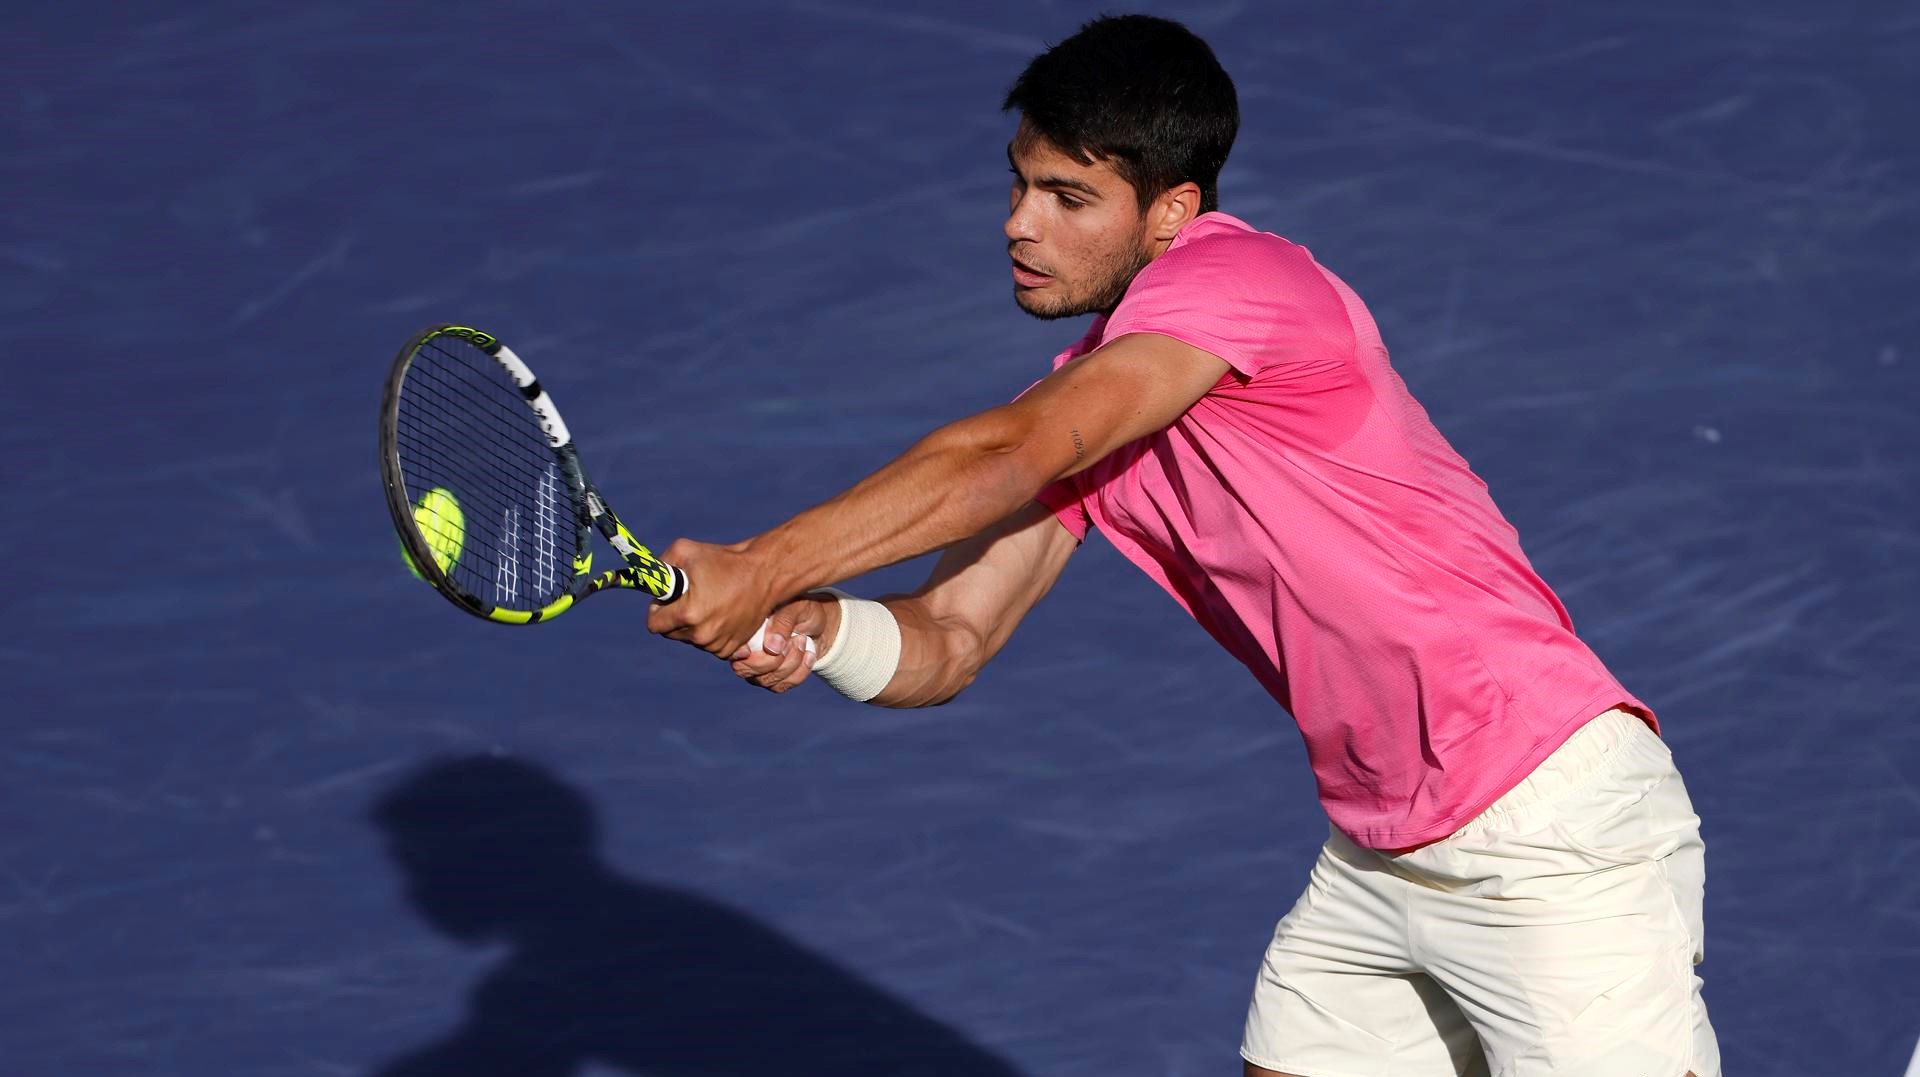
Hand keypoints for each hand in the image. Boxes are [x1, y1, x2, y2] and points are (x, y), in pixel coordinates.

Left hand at [646, 537, 779, 657]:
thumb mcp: (685, 550)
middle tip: (688, 599)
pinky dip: (711, 633)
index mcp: (688, 614)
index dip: (656, 610)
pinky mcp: (731, 649)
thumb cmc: (725, 561)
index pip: (654, 624)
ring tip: (709, 604)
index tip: (665, 601)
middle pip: (671, 634)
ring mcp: (717, 644)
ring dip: (693, 626)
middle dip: (674, 618)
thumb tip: (649, 578)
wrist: (765, 574)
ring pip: (691, 640)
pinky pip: (709, 646)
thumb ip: (660, 564)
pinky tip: (721, 614)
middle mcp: (701, 634)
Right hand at [730, 594, 840, 692]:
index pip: (730, 648)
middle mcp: (743, 652)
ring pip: (765, 680)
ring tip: (802, 641)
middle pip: (743, 670)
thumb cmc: (802, 609)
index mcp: (742, 630)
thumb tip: (771, 648)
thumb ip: (782, 623)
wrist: (819, 622)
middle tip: (796, 639)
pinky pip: (781, 686)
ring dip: (791, 662)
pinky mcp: (773, 680)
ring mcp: (756, 669)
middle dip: (773, 660)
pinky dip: (800, 672)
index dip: (739, 653)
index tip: (756, 649)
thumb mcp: (795, 608)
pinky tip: (809, 655)